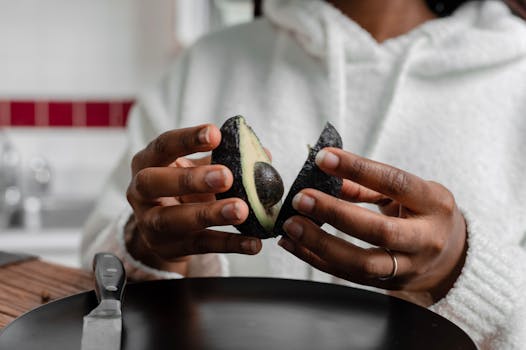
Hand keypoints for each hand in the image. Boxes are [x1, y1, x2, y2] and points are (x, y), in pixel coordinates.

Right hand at [126, 124, 261, 272]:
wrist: (162, 230)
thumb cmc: (182, 188)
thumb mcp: (195, 169)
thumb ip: (224, 159)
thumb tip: (264, 154)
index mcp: (148, 162)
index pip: (163, 145)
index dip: (187, 139)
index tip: (215, 134)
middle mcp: (141, 192)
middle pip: (155, 183)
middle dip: (191, 179)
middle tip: (226, 176)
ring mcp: (150, 223)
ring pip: (175, 220)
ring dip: (210, 214)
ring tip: (241, 210)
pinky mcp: (168, 248)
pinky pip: (200, 246)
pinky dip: (228, 244)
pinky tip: (252, 243)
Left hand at [278, 147, 466, 303]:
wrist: (451, 257)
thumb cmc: (424, 213)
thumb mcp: (408, 191)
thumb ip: (370, 183)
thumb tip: (328, 174)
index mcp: (433, 204)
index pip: (394, 183)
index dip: (358, 169)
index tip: (323, 158)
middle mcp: (425, 239)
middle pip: (378, 231)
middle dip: (334, 213)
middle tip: (301, 199)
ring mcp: (408, 267)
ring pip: (361, 263)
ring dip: (320, 244)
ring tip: (291, 226)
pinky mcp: (388, 284)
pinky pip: (347, 275)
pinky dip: (316, 260)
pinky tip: (293, 245)